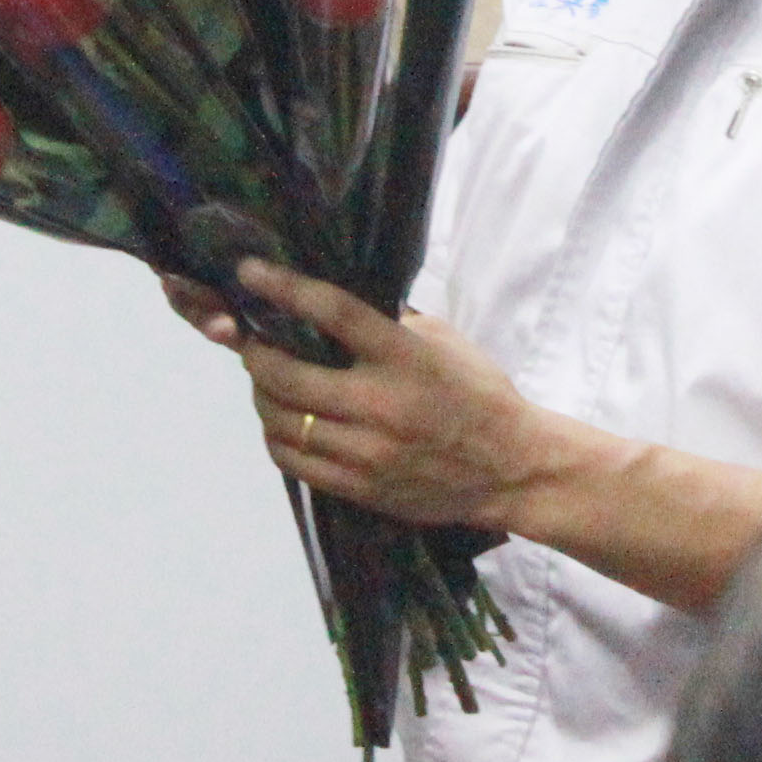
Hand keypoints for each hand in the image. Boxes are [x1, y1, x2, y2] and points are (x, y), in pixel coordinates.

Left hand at [195, 258, 594, 533]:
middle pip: (288, 376)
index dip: (284, 289)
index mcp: (405, 358)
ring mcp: (368, 453)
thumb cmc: (478, 394)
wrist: (511, 469)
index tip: (249, 273)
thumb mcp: (444, 341)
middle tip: (251, 342)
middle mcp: (381, 405)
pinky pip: (295, 462)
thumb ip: (391, 323)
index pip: (333, 313)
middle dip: (256, 355)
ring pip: (283, 423)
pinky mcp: (361, 488)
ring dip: (262, 397)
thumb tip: (333, 303)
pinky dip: (277, 437)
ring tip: (267, 383)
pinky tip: (283, 423)